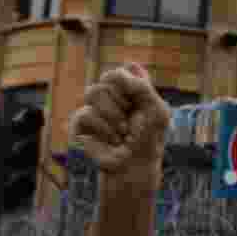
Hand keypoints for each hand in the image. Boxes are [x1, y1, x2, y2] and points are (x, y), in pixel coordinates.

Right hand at [69, 63, 169, 181]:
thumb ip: (142, 87)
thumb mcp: (157, 110)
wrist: (135, 166)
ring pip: (94, 91)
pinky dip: (103, 128)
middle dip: (123, 102)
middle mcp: (110, 95)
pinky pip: (86, 113)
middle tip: (131, 121)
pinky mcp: (80, 123)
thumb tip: (124, 69)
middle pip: (107, 78)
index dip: (132, 85)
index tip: (141, 101)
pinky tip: (112, 139)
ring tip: (122, 132)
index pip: (123, 70)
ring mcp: (94, 107)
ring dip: (113, 116)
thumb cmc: (149, 138)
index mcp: (129, 88)